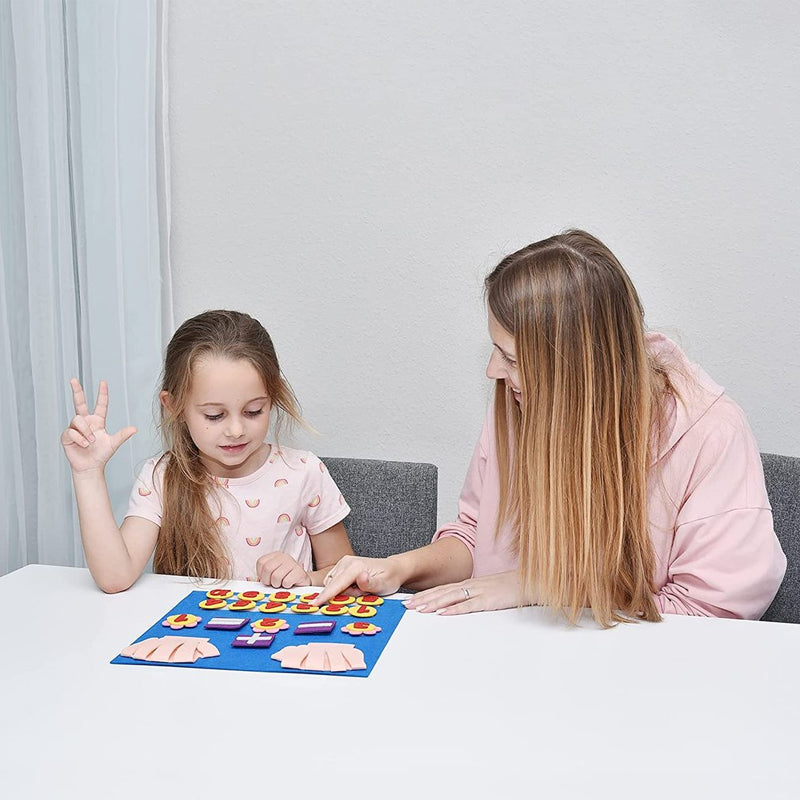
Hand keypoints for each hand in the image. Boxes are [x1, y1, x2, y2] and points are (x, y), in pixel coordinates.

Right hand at [61, 379, 136, 473]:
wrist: (90, 467)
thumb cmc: (102, 455)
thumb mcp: (113, 443)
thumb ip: (122, 435)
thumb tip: (134, 428)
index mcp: (98, 421)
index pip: (100, 405)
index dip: (102, 394)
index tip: (103, 382)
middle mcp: (86, 422)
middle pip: (79, 403)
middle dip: (77, 391)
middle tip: (73, 379)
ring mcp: (75, 428)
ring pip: (78, 420)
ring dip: (85, 432)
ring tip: (90, 442)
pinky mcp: (67, 435)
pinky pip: (71, 431)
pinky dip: (79, 438)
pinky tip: (83, 445)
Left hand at [257, 552, 309, 587]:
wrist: (302, 582)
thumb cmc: (285, 579)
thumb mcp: (272, 574)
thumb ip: (263, 575)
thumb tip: (255, 581)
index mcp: (275, 555)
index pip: (261, 562)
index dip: (261, 574)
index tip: (266, 578)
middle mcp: (284, 556)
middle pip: (267, 568)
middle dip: (268, 580)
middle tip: (273, 583)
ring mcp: (292, 563)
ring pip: (276, 576)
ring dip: (277, 584)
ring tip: (282, 583)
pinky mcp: (299, 572)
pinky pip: (286, 582)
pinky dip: (286, 586)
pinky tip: (290, 584)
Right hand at [315, 555, 404, 603]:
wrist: (393, 569)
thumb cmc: (389, 578)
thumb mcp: (383, 585)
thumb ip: (370, 584)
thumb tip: (360, 577)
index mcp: (355, 566)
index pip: (336, 584)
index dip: (325, 596)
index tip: (314, 604)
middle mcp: (346, 562)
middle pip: (332, 585)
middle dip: (343, 595)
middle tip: (362, 594)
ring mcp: (343, 563)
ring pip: (332, 584)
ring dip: (343, 592)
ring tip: (360, 590)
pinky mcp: (342, 566)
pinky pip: (334, 581)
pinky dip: (342, 588)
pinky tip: (355, 587)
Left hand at [403, 571, 522, 615]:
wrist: (531, 582)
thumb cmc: (511, 587)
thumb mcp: (489, 591)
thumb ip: (474, 597)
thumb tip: (458, 606)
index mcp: (470, 584)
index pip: (443, 589)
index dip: (425, 594)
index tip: (411, 600)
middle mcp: (471, 586)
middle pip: (442, 592)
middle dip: (423, 599)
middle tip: (406, 606)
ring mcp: (480, 592)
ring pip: (451, 597)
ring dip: (433, 603)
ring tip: (419, 609)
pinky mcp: (489, 600)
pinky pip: (469, 605)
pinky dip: (455, 609)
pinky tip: (444, 613)